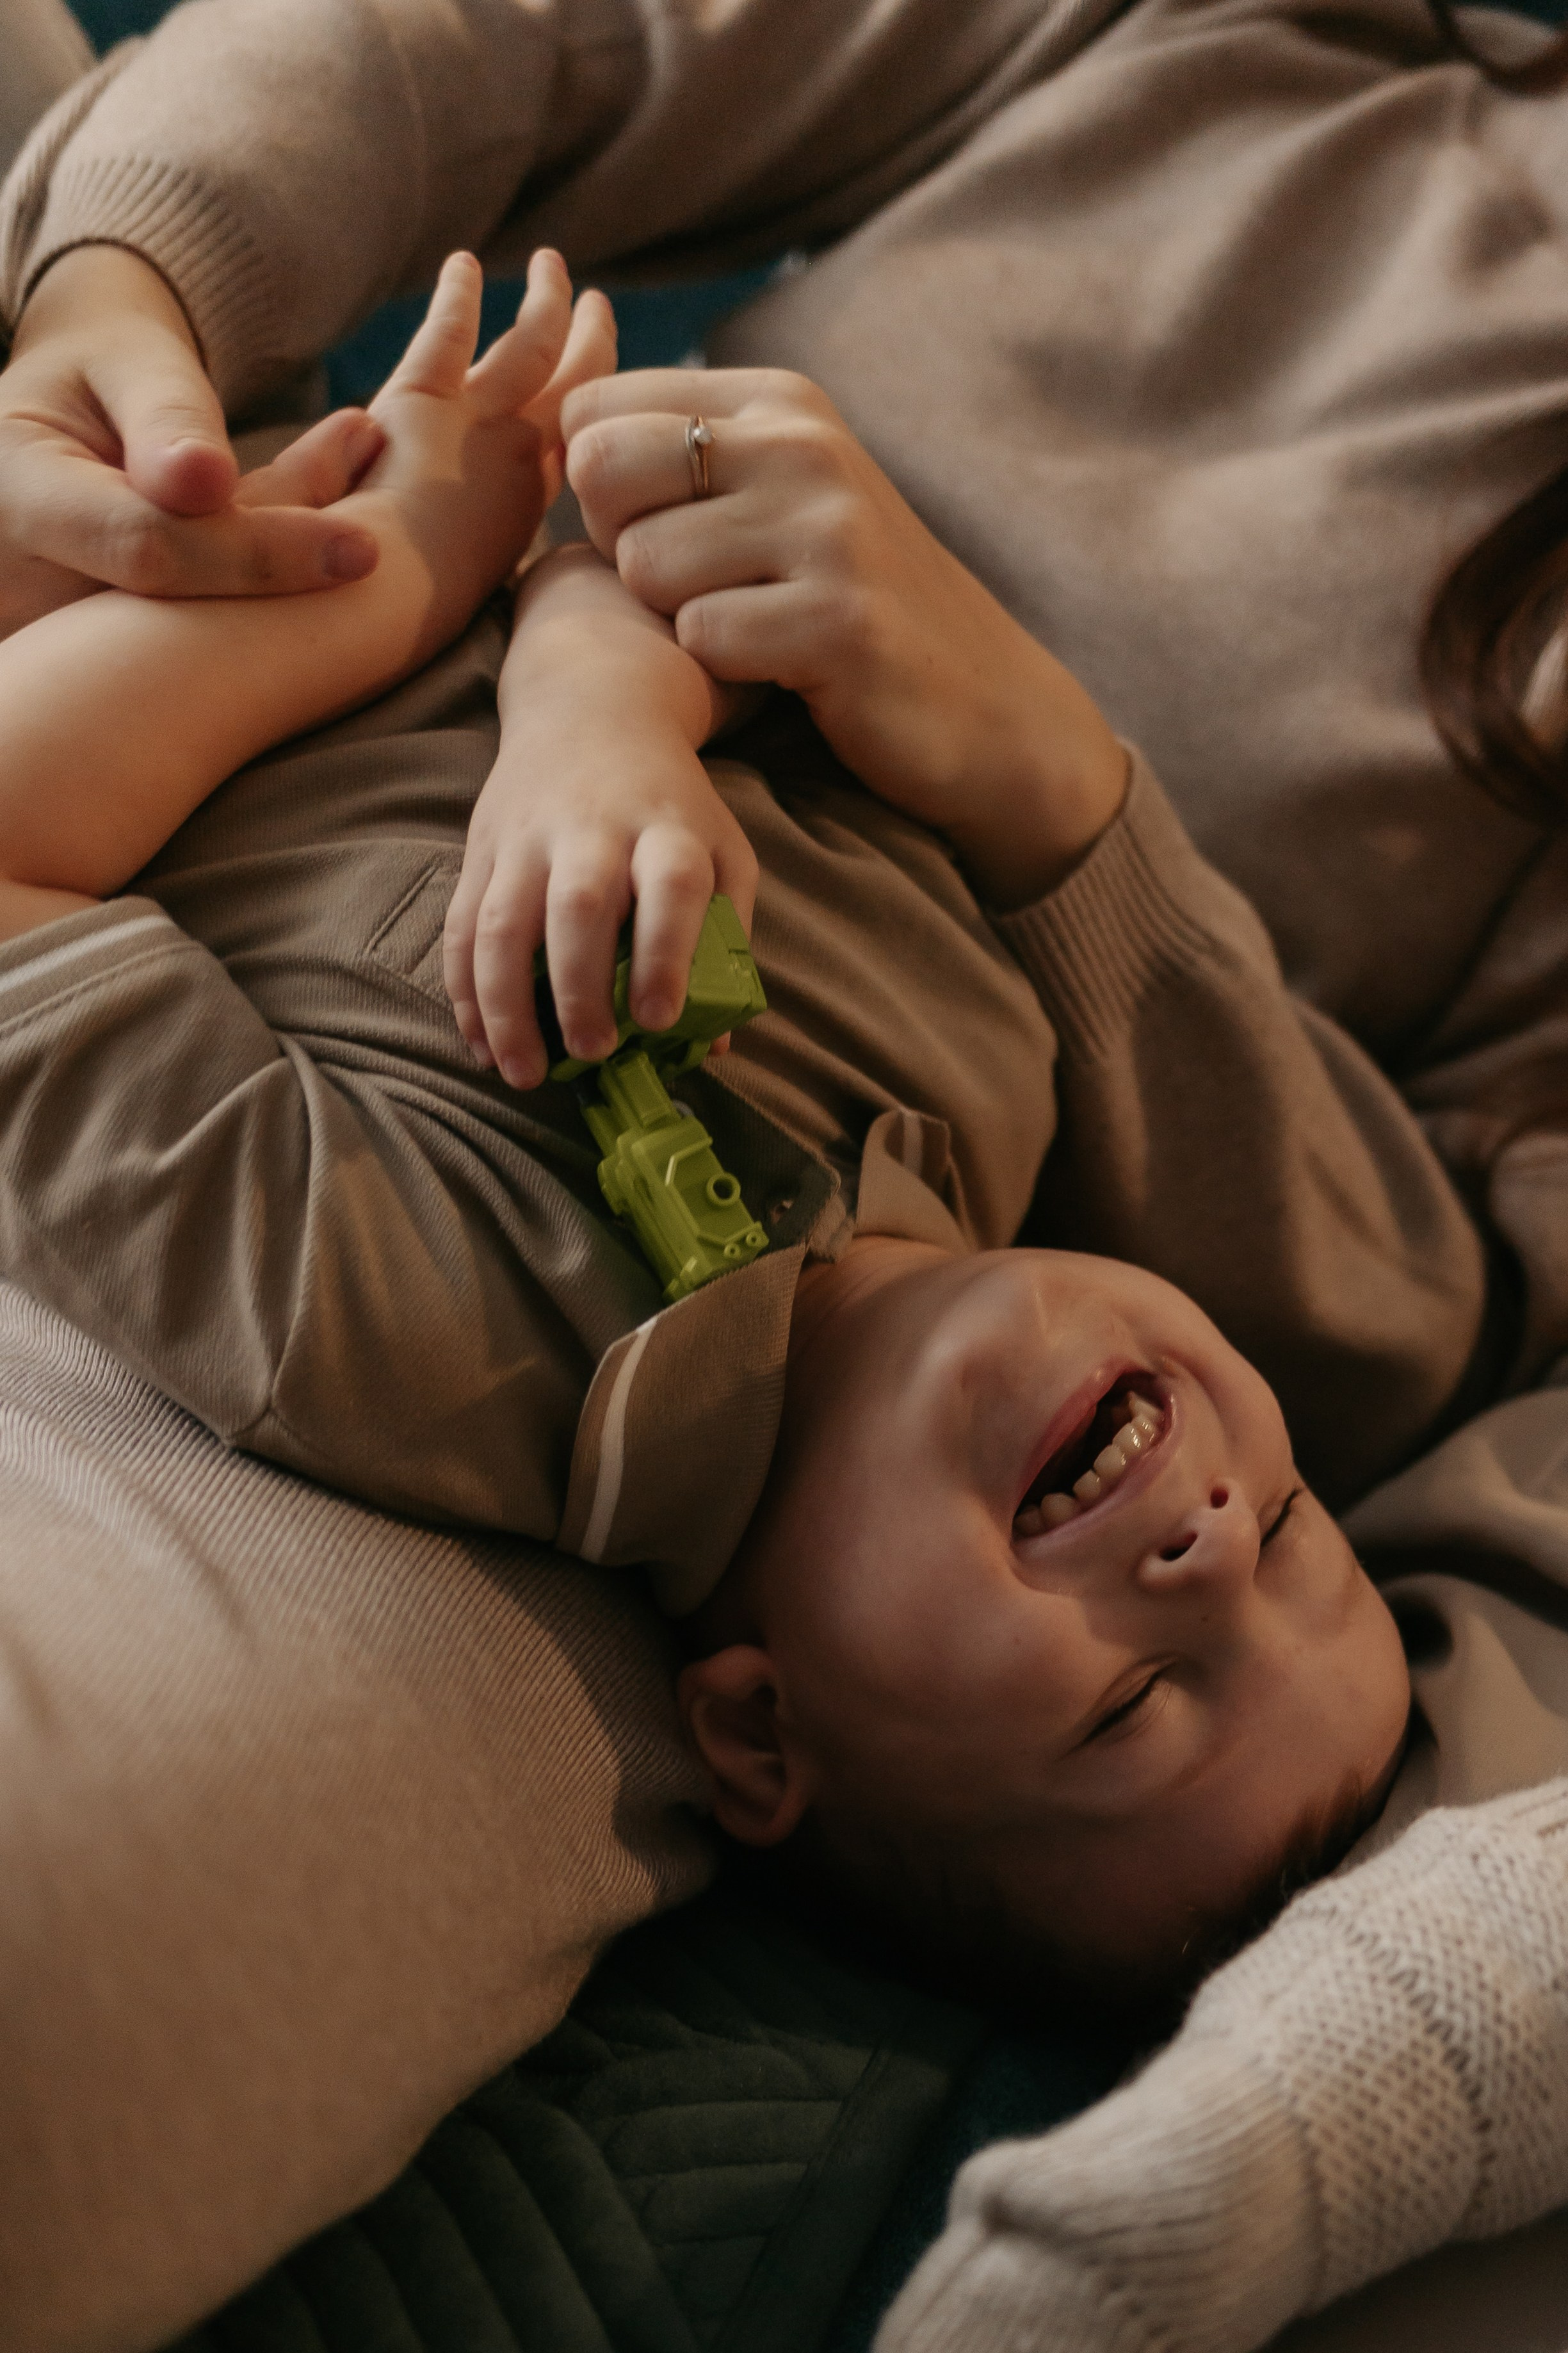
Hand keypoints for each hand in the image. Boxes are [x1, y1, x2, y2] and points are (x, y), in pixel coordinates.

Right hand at [0, 245, 382, 637]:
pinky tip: (331, 575)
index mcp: (14, 498)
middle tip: (388, 557)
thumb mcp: (129, 363)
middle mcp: (19, 585)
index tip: (366, 550)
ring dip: (286, 610)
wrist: (61, 421)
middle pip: (176, 614)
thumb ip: (165, 414)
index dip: (260, 555)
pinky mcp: (91, 655)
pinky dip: (265, 616)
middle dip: (287, 590)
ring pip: (188, 642)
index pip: (150, 550)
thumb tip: (202, 480)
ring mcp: (49, 634)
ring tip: (368, 554)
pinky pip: (190, 647)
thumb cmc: (101, 371)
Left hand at [336, 248, 615, 672]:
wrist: (372, 612)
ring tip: (555, 268)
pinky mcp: (425, 404)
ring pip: (533, 351)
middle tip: (599, 312)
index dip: (582, 419)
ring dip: (548, 305)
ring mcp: (478, 432)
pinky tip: (462, 263)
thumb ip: (427, 518)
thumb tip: (380, 447)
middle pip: (571, 396)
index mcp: (513, 519)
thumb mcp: (427, 573)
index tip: (591, 393)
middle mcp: (512, 472)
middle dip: (589, 351)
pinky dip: (455, 295)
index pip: (560, 454)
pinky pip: (447, 333)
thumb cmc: (376, 615)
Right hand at [442, 546, 757, 1089]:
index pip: (671, 886)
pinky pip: (461, 925)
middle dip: (579, 987)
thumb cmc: (669, 801)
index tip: (659, 1020)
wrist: (591, 707)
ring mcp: (528, 836)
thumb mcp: (721, 848)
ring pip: (503, 921)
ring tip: (523, 1073)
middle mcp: (594, 827)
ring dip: (506, 1003)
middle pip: (579, 905)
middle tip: (593, 1051)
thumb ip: (725, 938)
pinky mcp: (482, 848)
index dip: (666, 954)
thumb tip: (713, 1047)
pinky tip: (480, 1043)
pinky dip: (465, 990)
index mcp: (666, 827)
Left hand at [563, 368, 1126, 907]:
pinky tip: (783, 670)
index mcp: (779, 400)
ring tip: (753, 631)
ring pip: (644, 565)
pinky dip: (726, 671)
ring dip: (678, 619)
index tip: (669, 535)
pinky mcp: (839, 619)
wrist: (990, 708)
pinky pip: (703, 638)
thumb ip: (688, 453)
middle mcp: (803, 443)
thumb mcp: (783, 497)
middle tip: (696, 593)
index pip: (595, 412)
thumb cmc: (853, 607)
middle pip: (601, 473)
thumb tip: (563, 427)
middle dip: (622, 550)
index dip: (601, 491)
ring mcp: (827, 528)